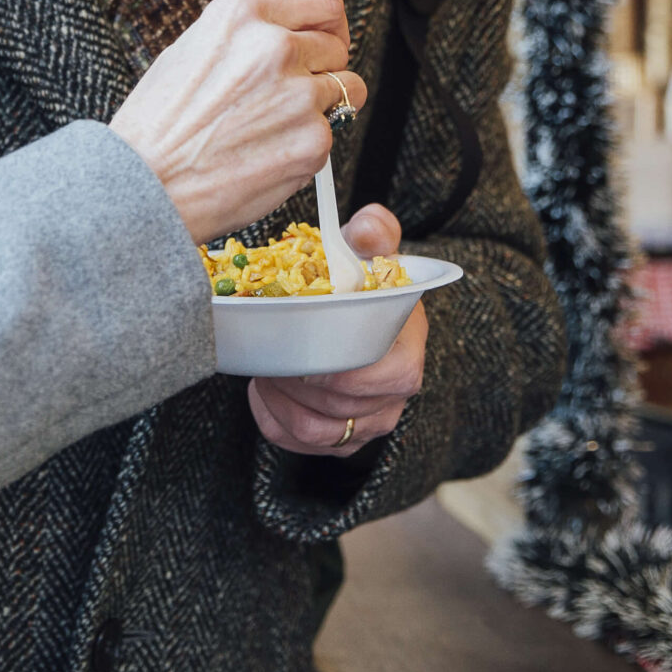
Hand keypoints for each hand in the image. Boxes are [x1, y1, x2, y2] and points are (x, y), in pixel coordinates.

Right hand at [108, 0, 366, 243]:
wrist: (144, 186)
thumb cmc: (157, 126)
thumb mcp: (192, 50)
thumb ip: (247, 36)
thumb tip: (290, 36)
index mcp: (241, 15)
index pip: (324, 4)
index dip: (330, 26)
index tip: (327, 41)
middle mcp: (274, 47)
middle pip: (337, 48)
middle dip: (321, 71)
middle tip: (287, 97)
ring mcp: (298, 95)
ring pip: (346, 91)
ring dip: (319, 108)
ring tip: (271, 129)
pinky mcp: (312, 141)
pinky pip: (329, 136)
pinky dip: (306, 147)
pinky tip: (264, 155)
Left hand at [251, 205, 422, 457]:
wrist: (354, 309)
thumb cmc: (362, 278)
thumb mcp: (370, 249)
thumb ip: (374, 232)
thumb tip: (367, 229)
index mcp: (408, 346)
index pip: (392, 376)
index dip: (345, 372)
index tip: (303, 352)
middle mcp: (396, 392)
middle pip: (343, 406)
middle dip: (297, 382)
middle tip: (269, 352)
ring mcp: (370, 420)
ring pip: (317, 431)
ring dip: (280, 400)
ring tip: (264, 367)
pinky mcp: (344, 439)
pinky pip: (300, 442)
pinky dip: (272, 418)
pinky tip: (263, 389)